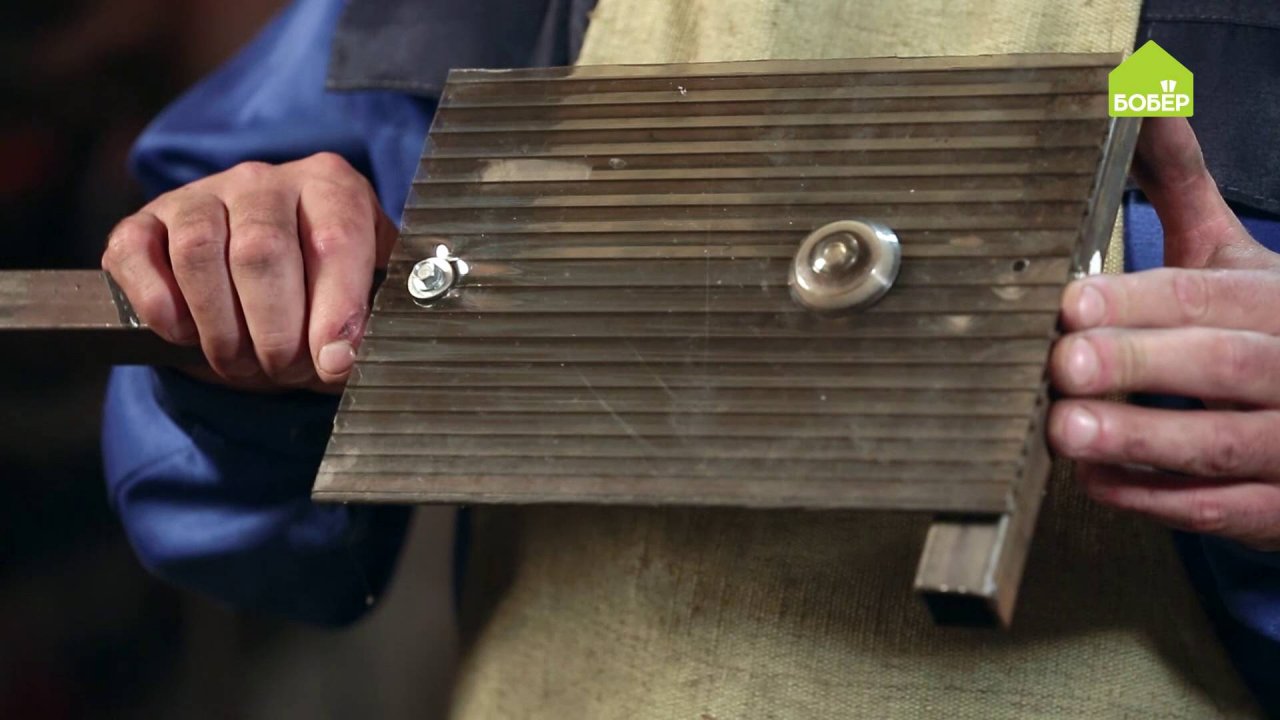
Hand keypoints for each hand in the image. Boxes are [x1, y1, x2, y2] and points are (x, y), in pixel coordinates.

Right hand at [102, 153, 396, 391]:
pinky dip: (160, 307)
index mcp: (331, 187)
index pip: (335, 240)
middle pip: (261, 252)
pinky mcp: (144, 221)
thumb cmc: (320, 292)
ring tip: (242, 361)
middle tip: (285, 368)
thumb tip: (344, 358)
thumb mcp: (363, 296)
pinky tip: (186, 333)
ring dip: (220, 329)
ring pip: (198, 254)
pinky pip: (136, 255)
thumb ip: (367, 322)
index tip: (333, 361)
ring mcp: (200, 195)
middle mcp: (263, 180)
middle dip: (275, 332)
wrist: (263, 287)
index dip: (335, 310)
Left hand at [1049, 118, 1279, 551]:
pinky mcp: (1277, 508)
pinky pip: (1217, 509)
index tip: (1071, 303)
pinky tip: (1095, 482)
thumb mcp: (1237, 260)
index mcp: (1279, 304)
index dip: (1140, 299)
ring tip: (1066, 432)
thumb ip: (1186, 191)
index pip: (1209, 298)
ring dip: (1141, 439)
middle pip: (1221, 365)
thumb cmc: (1268, 332)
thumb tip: (1141, 103)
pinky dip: (1153, 498)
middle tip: (1062, 365)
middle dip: (1138, 363)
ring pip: (1222, 444)